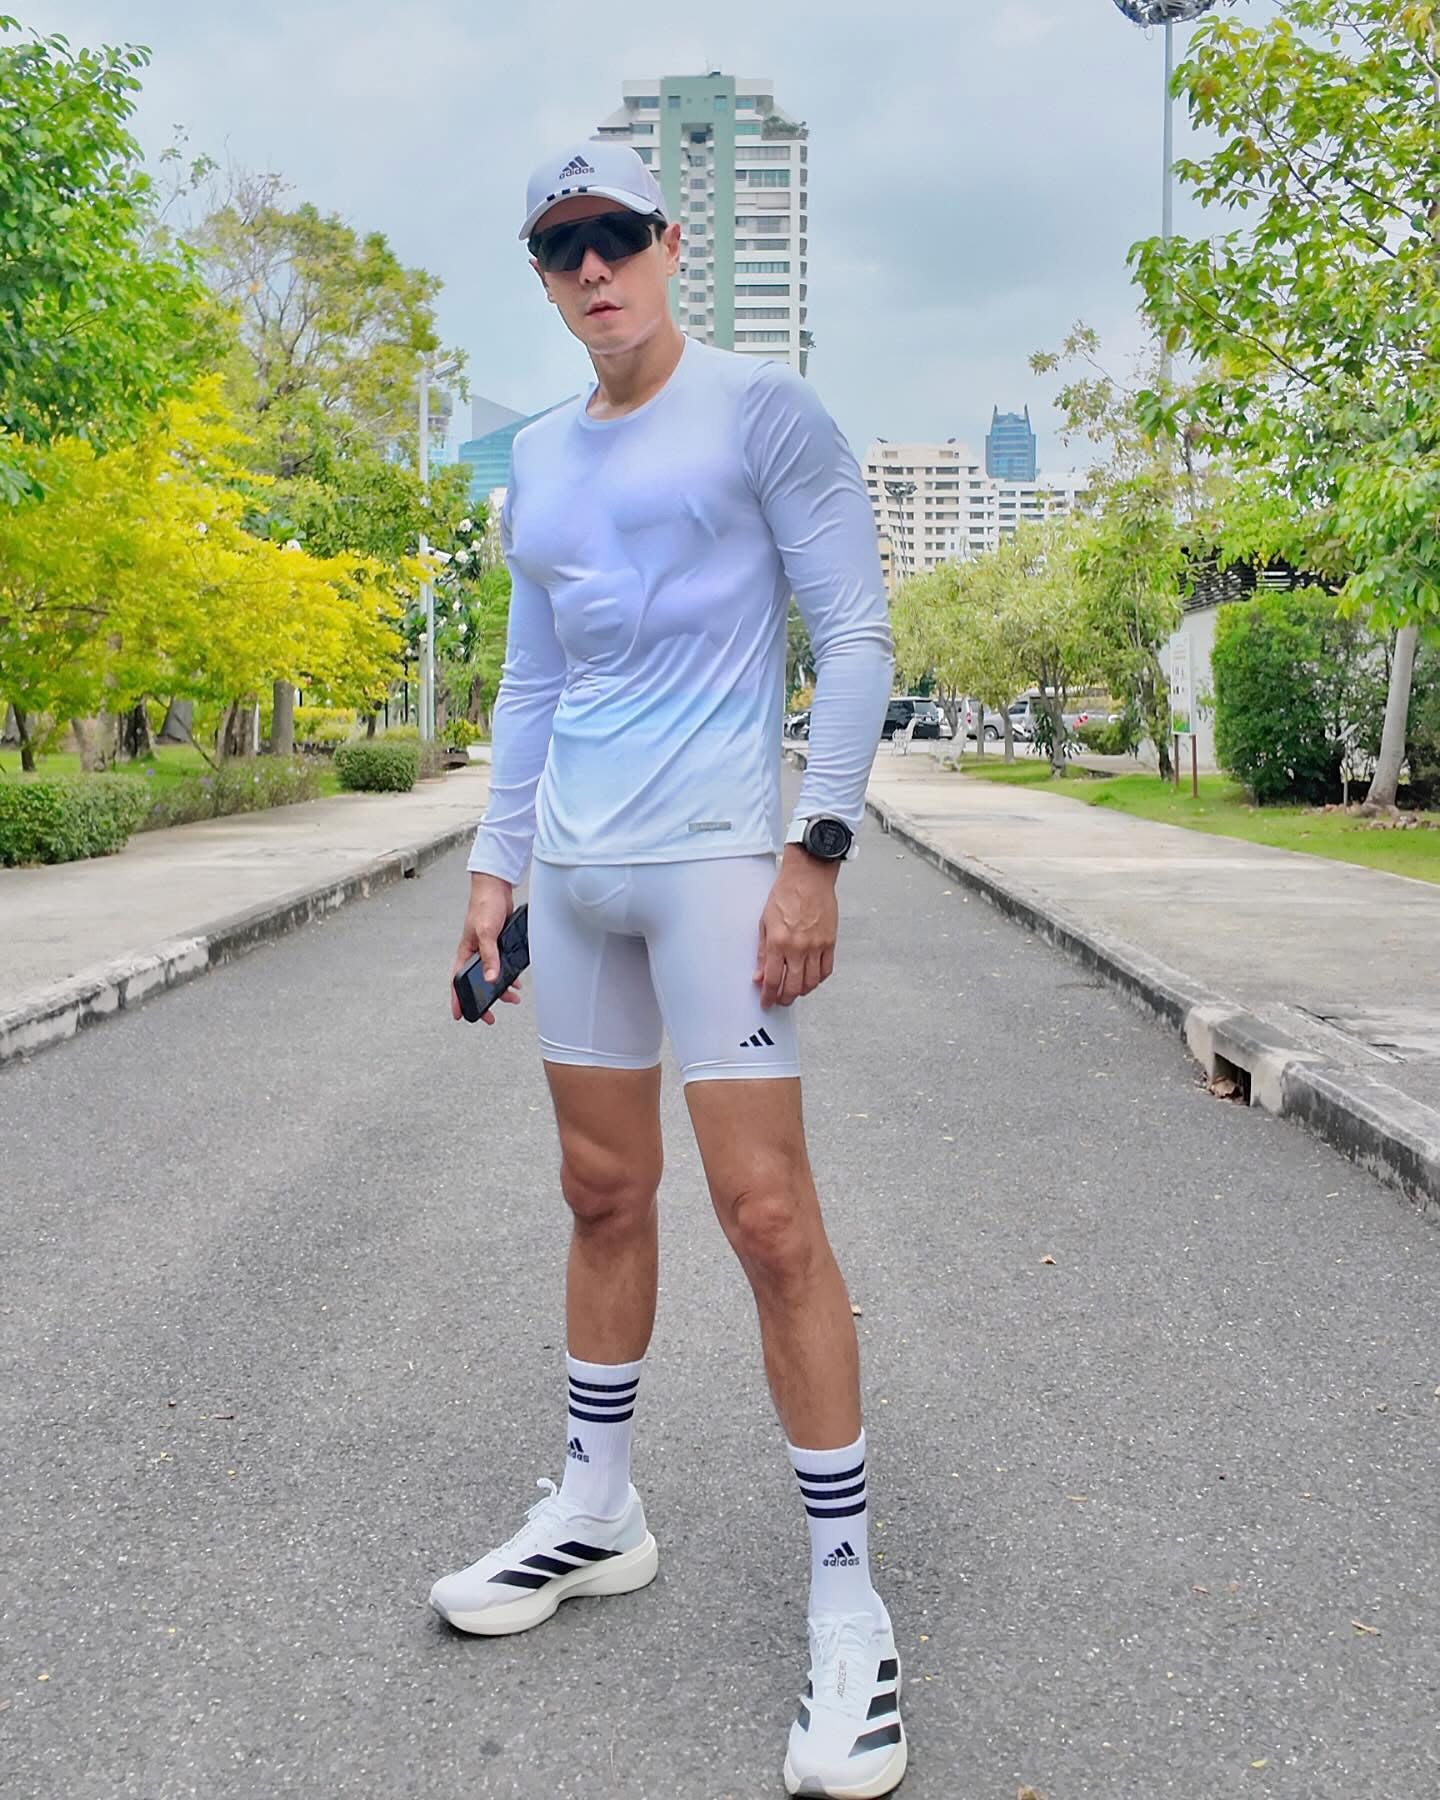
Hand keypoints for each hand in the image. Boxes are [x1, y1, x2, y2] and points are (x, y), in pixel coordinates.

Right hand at [451, 871, 523, 1024]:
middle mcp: (474, 953)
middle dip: (483, 1001)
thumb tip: (491, 979)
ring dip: (500, 989)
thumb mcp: (486, 933)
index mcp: (465, 952)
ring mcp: (487, 949)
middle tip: (490, 1017)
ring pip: (491, 976)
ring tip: (512, 999)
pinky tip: (516, 981)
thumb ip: (489, 956)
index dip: (457, 1000)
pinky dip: (509, 975)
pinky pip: (502, 965)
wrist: (496, 887)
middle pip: (476, 983)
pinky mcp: (499, 944)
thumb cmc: (484, 906)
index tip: (460, 1016)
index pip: (457, 982)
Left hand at [753, 847, 839, 1009]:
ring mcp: (817, 946)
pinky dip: (818, 979)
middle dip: (784, 998)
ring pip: (811, 982)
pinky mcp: (830, 942)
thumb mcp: (765, 923)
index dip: (768, 996)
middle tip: (780, 1000)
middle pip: (793, 986)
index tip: (766, 1002)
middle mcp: (798, 947)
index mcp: (778, 942)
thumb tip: (760, 976)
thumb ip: (763, 953)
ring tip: (794, 991)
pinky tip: (810, 978)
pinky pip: (826, 970)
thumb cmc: (785, 895)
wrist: (808, 878)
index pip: (773, 980)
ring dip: (801, 992)